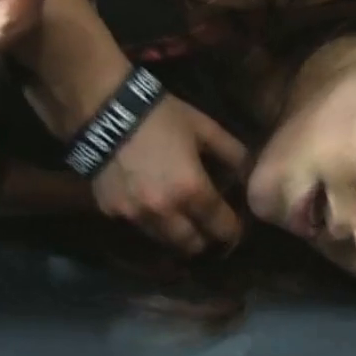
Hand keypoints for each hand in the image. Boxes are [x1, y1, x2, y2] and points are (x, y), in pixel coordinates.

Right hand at [91, 96, 249, 255]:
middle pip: (191, 244)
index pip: (221, 226)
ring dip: (176, 235)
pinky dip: (147, 222)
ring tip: (181, 223)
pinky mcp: (111, 212)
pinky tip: (149, 206)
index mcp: (192, 190)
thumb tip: (247, 173)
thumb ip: (232, 153)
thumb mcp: (205, 127)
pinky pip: (136, 226)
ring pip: (163, 241)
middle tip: (207, 229)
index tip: (235, 230)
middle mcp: (165, 211)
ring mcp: (135, 215)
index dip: (232, 231)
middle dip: (203, 239)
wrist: (107, 111)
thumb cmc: (162, 116)